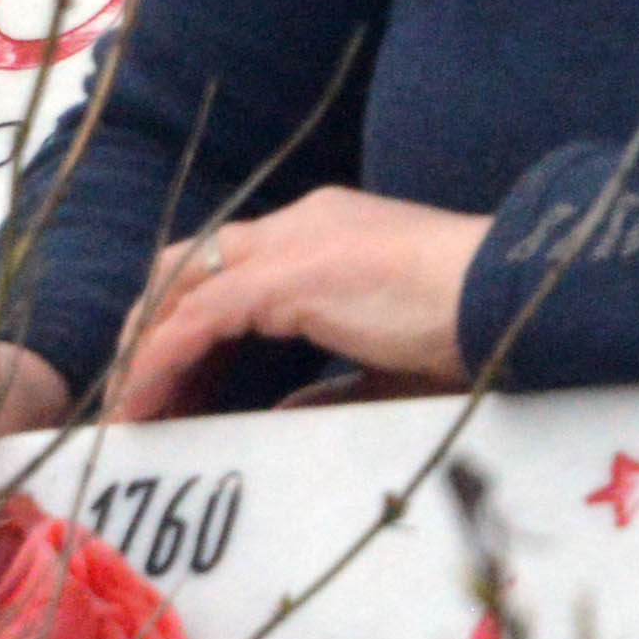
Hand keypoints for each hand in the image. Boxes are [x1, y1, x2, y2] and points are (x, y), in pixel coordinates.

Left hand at [109, 192, 490, 420]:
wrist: (512, 294)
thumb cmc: (473, 331)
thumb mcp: (386, 361)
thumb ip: (330, 381)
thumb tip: (284, 413)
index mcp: (323, 235)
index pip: (231, 266)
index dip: (190, 322)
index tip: (179, 385)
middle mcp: (296, 226)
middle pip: (189, 266)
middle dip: (151, 330)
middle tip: (137, 397)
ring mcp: (289, 244)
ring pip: (180, 288)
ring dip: (145, 349)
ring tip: (126, 410)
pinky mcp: (288, 277)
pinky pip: (198, 319)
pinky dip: (161, 360)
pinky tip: (143, 402)